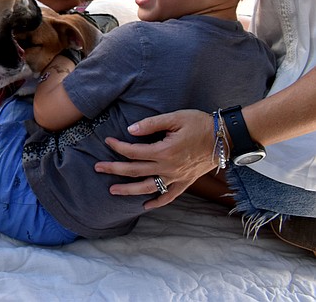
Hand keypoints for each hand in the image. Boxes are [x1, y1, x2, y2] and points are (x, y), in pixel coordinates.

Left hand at [94, 109, 217, 209]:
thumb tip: (130, 130)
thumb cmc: (200, 124)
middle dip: (113, 170)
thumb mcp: (175, 118)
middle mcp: (168, 168)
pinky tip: (146, 205)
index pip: (132, 152)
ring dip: (128, 190)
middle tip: (97, 168)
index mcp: (163, 151)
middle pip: (134, 171)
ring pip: (147, 188)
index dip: (117, 147)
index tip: (107, 141)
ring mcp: (176, 177)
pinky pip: (169, 196)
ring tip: (112, 191)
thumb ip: (151, 124)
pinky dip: (157, 202)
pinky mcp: (185, 182)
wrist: (226, 138)